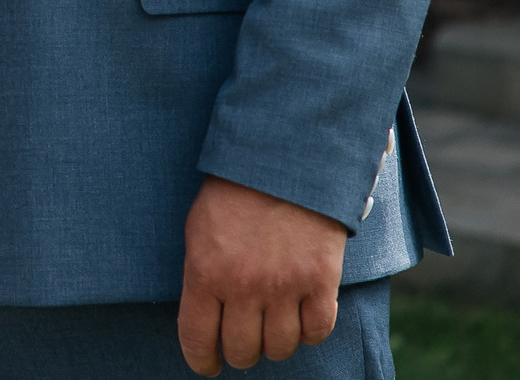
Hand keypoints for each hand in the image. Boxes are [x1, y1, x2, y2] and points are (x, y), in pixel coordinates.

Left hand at [177, 176, 345, 373]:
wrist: (284, 160)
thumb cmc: (234, 192)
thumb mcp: (199, 230)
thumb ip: (201, 275)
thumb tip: (204, 316)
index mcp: (206, 274)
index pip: (198, 340)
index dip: (202, 360)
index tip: (208, 364)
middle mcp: (244, 288)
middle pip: (244, 351)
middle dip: (240, 351)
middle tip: (244, 338)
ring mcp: (285, 287)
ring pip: (281, 348)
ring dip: (276, 342)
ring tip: (273, 325)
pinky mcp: (321, 282)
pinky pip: (317, 331)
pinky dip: (310, 331)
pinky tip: (302, 316)